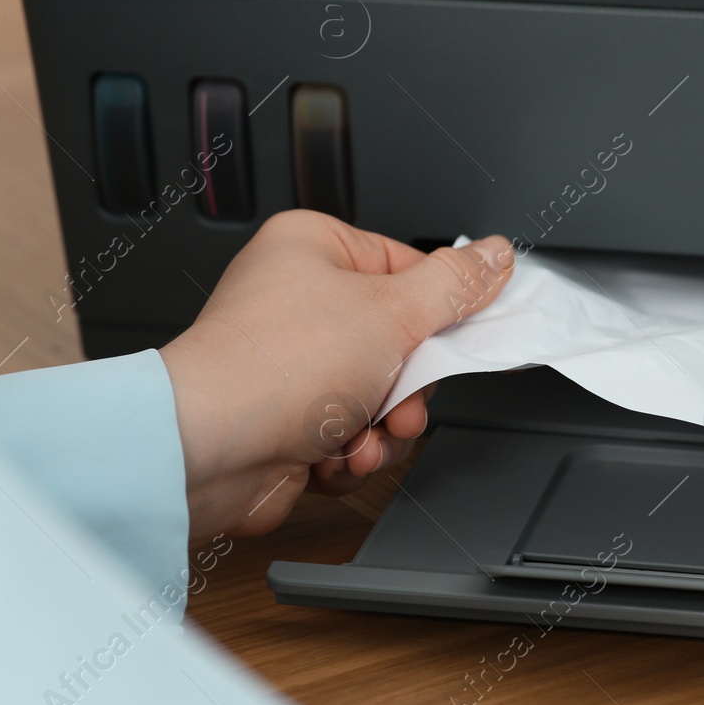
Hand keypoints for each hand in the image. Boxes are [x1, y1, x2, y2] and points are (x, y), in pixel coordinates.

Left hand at [159, 210, 513, 539]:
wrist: (209, 451)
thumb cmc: (273, 366)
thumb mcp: (393, 312)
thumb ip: (455, 285)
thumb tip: (495, 255)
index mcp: (315, 248)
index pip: (409, 269)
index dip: (440, 312)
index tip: (461, 338)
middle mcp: (300, 301)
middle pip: (401, 341)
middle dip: (408, 389)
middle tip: (400, 398)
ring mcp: (293, 364)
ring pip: (381, 397)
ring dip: (383, 428)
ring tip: (362, 434)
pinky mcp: (288, 421)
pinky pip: (350, 435)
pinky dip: (351, 454)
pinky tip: (333, 455)